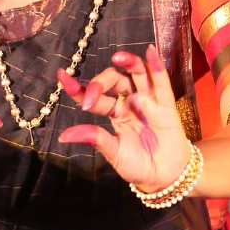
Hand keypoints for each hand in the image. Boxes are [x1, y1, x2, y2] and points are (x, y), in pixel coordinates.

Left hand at [57, 45, 193, 192]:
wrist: (164, 177)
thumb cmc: (139, 165)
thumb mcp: (113, 152)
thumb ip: (94, 139)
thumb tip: (64, 136)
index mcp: (116, 113)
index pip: (96, 96)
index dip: (79, 88)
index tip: (62, 77)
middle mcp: (131, 102)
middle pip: (115, 80)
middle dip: (101, 82)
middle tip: (91, 96)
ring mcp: (149, 101)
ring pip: (138, 74)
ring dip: (129, 62)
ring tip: (118, 58)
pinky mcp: (166, 105)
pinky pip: (161, 82)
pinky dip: (156, 66)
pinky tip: (149, 52)